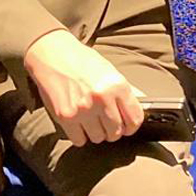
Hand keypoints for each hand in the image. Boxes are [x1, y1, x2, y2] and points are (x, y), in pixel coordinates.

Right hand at [24, 28, 143, 145]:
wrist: (54, 55)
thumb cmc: (83, 62)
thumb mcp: (110, 71)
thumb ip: (126, 91)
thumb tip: (142, 107)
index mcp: (117, 85)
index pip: (135, 119)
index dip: (132, 126)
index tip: (128, 126)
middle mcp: (102, 99)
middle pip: (116, 132)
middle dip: (113, 130)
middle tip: (107, 122)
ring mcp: (83, 110)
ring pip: (98, 138)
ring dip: (96, 132)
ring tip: (92, 119)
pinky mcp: (65, 117)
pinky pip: (79, 140)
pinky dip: (80, 135)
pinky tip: (79, 123)